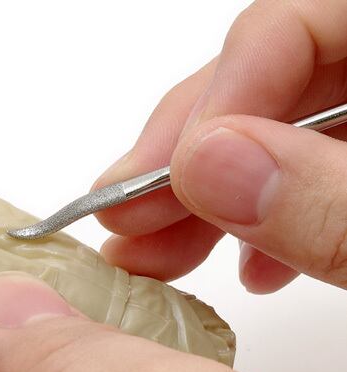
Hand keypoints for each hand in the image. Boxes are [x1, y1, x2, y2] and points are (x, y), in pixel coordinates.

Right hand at [94, 0, 346, 291]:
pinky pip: (312, 169)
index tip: (166, 180)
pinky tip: (251, 268)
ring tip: (158, 256)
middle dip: (188, 159)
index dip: (217, 95)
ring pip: (279, 131)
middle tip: (125, 219)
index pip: (292, 22)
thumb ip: (330, 202)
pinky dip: (270, 219)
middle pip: (267, 79)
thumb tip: (206, 166)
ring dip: (211, 199)